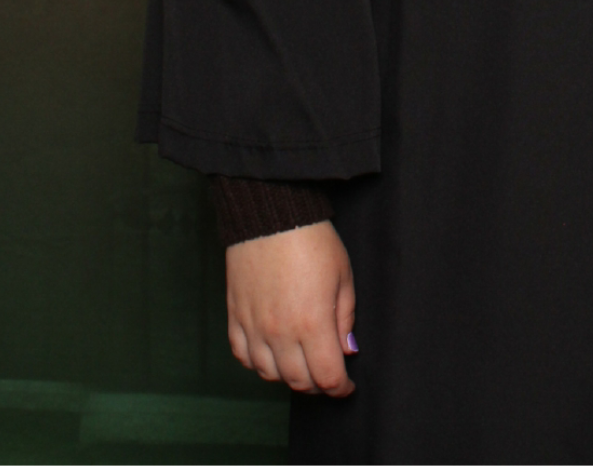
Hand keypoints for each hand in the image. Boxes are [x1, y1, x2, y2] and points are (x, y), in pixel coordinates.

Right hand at [225, 221, 356, 395]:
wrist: (272, 215)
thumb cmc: (312, 240)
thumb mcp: (342, 275)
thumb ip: (344, 318)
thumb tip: (346, 350)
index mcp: (312, 323)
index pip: (327, 377)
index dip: (340, 388)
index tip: (346, 386)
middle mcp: (280, 332)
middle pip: (299, 381)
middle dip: (318, 385)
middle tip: (327, 376)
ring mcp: (254, 327)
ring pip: (269, 374)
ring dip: (289, 376)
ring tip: (301, 364)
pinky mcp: (235, 317)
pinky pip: (243, 356)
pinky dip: (258, 363)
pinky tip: (271, 354)